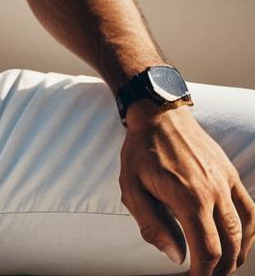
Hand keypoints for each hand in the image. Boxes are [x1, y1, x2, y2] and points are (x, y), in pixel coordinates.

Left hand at [120, 101, 254, 275]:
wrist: (157, 114)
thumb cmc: (140, 150)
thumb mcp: (131, 186)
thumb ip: (151, 224)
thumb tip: (175, 256)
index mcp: (188, 198)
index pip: (207, 249)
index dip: (203, 272)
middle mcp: (212, 192)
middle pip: (229, 245)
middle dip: (221, 268)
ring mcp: (225, 182)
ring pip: (243, 230)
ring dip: (237, 254)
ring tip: (225, 267)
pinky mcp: (230, 173)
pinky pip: (250, 209)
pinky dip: (249, 231)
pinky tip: (240, 241)